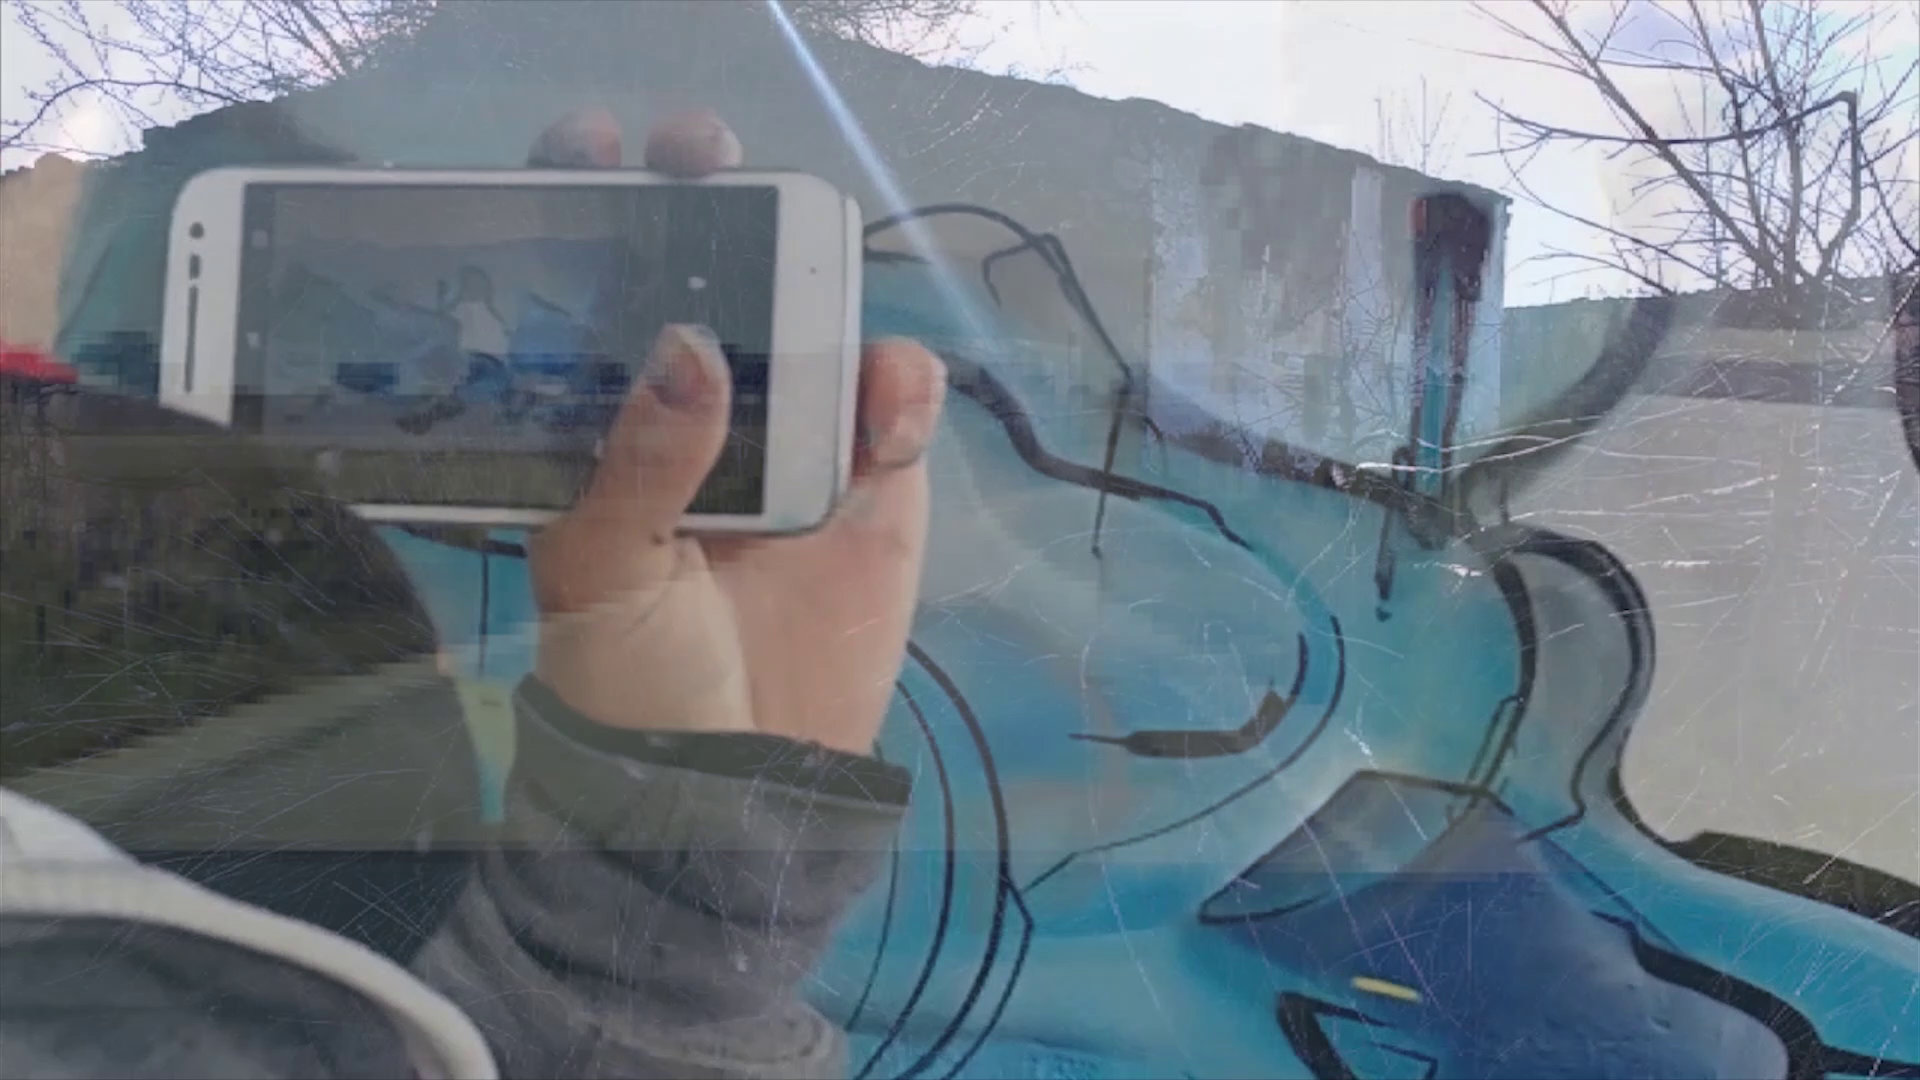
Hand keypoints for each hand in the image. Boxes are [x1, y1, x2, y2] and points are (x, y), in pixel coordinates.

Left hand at [524, 108, 945, 756]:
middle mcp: (698, 411)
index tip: (593, 150)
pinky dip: (902, 388)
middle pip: (714, 277)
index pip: (594, 293)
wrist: (738, 788)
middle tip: (708, 155)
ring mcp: (794, 440)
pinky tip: (885, 409)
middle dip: (716, 204)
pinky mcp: (876, 482)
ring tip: (812, 269)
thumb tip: (693, 344)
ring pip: (818, 325)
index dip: (593, 211)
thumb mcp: (598, 574)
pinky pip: (898, 406)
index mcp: (606, 423)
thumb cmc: (632, 681)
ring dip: (821, 281)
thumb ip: (638, 460)